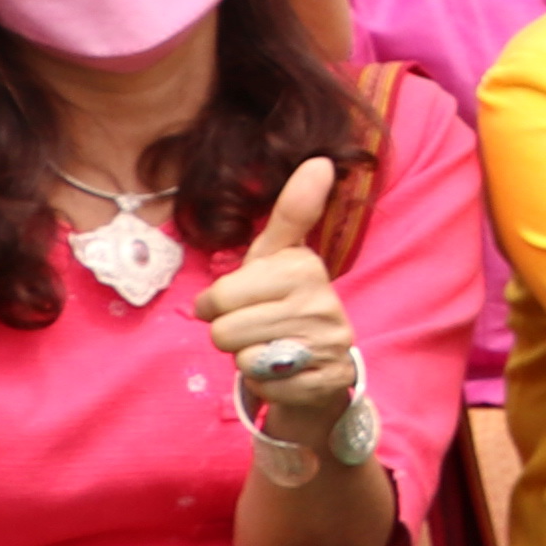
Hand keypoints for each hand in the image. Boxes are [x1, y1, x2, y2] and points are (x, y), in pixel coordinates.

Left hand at [206, 156, 365, 461]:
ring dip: (248, 358)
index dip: (217, 304)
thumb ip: (293, 210)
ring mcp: (328, 343)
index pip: (220, 295)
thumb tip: (323, 160)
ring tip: (270, 348)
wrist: (319, 366)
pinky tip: (284, 372)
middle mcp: (322, 301)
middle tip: (255, 328)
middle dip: (230, 334)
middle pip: (225, 329)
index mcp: (303, 266)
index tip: (240, 300)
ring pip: (243, 358)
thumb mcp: (278, 258)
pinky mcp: (326, 380)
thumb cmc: (284, 304)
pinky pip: (266, 386)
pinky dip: (266, 385)